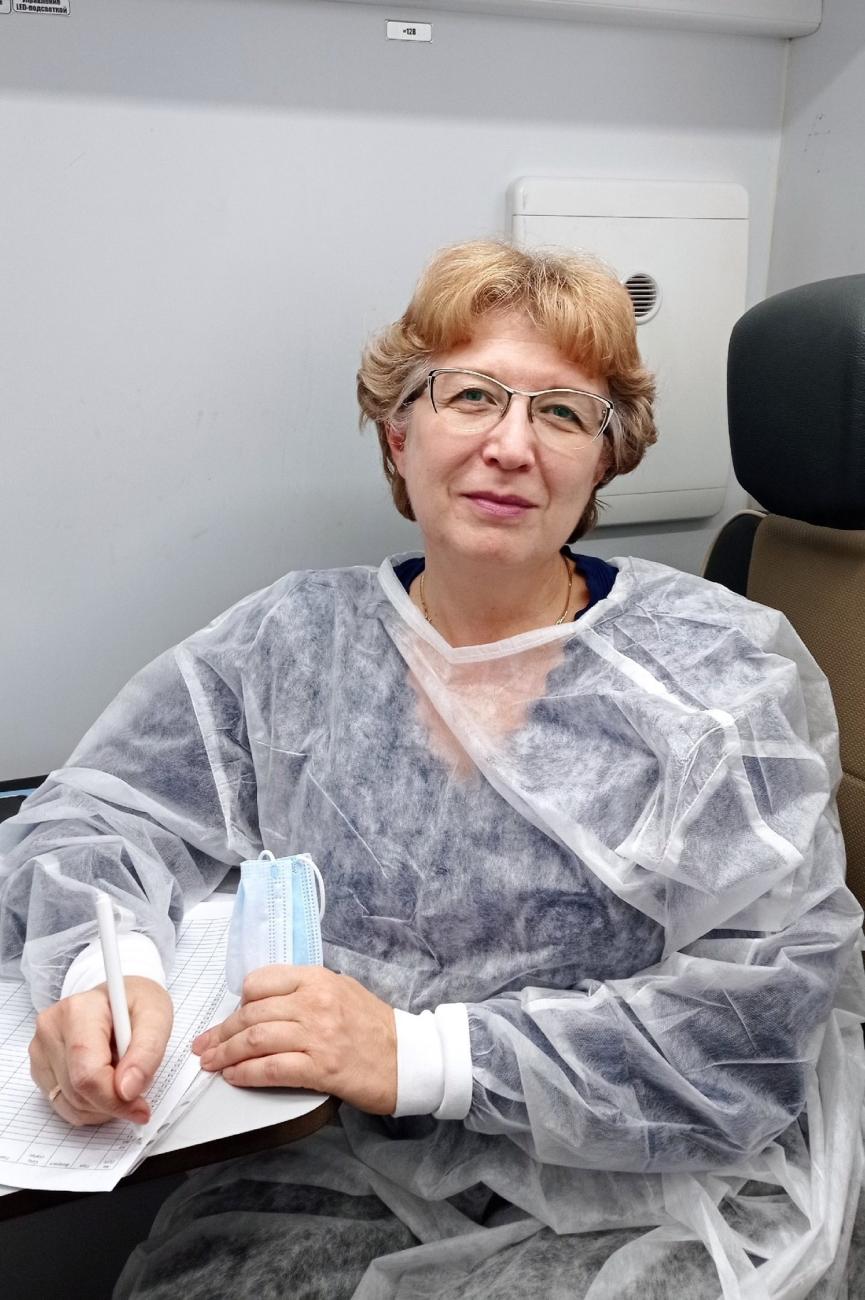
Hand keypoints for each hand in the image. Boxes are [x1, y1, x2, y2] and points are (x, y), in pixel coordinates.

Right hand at [29, 977, 173, 1126]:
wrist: (118, 998)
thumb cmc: (136, 1003)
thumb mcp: (157, 1016)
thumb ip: (148, 1052)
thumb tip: (128, 1090)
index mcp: (79, 1010)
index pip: (87, 1073)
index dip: (115, 1099)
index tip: (140, 1106)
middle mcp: (52, 1028)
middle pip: (79, 1093)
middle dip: (114, 1100)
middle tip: (137, 1082)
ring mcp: (41, 1049)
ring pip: (72, 1105)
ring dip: (104, 1105)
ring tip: (120, 1073)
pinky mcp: (40, 1067)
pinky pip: (65, 1106)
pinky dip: (91, 1106)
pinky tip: (104, 1082)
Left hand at [192, 966, 396, 1114]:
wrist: (408, 1057)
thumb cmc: (375, 1026)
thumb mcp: (342, 990)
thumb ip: (306, 990)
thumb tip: (266, 1002)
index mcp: (318, 979)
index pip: (261, 982)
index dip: (239, 1002)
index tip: (230, 1016)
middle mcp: (314, 1003)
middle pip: (252, 1014)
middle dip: (220, 1032)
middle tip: (203, 1045)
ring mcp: (318, 1036)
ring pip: (256, 1041)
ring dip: (226, 1054)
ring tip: (211, 1063)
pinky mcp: (321, 1068)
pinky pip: (272, 1070)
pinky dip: (246, 1074)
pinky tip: (234, 1077)